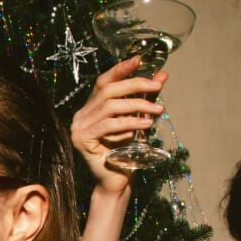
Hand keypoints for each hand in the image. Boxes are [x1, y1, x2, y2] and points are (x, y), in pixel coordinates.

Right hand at [71, 56, 166, 194]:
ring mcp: (79, 128)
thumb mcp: (138, 119)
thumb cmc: (126, 151)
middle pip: (107, 90)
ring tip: (157, 110)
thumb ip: (146, 98)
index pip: (103, 82)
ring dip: (137, 105)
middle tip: (157, 87)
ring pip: (110, 106)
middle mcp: (81, 115)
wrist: (116, 181)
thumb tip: (162, 75)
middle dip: (135, 85)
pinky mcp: (82, 140)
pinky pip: (109, 125)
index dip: (120, 69)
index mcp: (91, 108)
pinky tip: (146, 125)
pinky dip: (130, 123)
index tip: (139, 60)